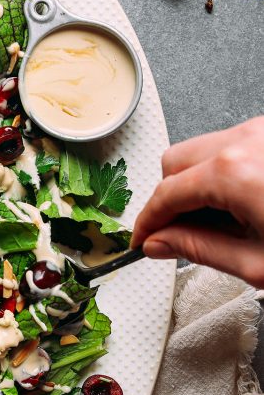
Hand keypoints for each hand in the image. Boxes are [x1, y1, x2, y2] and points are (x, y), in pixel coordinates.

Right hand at [131, 116, 263, 286]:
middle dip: (169, 198)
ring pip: (201, 151)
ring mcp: (261, 132)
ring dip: (197, 185)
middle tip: (177, 234)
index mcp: (234, 172)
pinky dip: (223, 174)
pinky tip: (242, 204)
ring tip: (221, 222)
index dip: (147, 222)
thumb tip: (160, 243)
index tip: (142, 240)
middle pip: (174, 162)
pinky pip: (230, 146)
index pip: (165, 194)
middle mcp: (246, 141)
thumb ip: (199, 249)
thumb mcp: (257, 263)